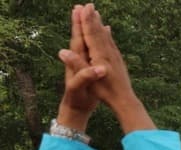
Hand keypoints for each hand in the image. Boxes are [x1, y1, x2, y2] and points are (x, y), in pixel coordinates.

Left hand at [57, 5, 105, 130]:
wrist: (75, 107)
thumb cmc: (76, 98)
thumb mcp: (80, 87)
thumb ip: (86, 76)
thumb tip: (98, 68)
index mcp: (77, 60)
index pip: (78, 38)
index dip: (79, 24)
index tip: (81, 10)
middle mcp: (79, 57)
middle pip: (81, 36)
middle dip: (82, 21)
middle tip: (83, 6)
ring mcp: (84, 61)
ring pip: (88, 40)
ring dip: (90, 28)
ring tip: (93, 16)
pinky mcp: (90, 65)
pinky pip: (95, 48)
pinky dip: (99, 40)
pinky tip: (104, 34)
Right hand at [77, 5, 135, 112]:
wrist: (125, 101)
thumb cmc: (105, 92)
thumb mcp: (88, 80)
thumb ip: (76, 64)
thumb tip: (62, 52)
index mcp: (100, 56)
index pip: (90, 34)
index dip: (85, 21)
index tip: (82, 8)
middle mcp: (109, 53)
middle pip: (99, 32)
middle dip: (92, 19)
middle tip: (88, 5)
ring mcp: (115, 56)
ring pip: (106, 36)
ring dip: (99, 24)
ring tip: (96, 13)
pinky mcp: (118, 61)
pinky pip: (111, 43)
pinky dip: (107, 35)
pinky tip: (107, 31)